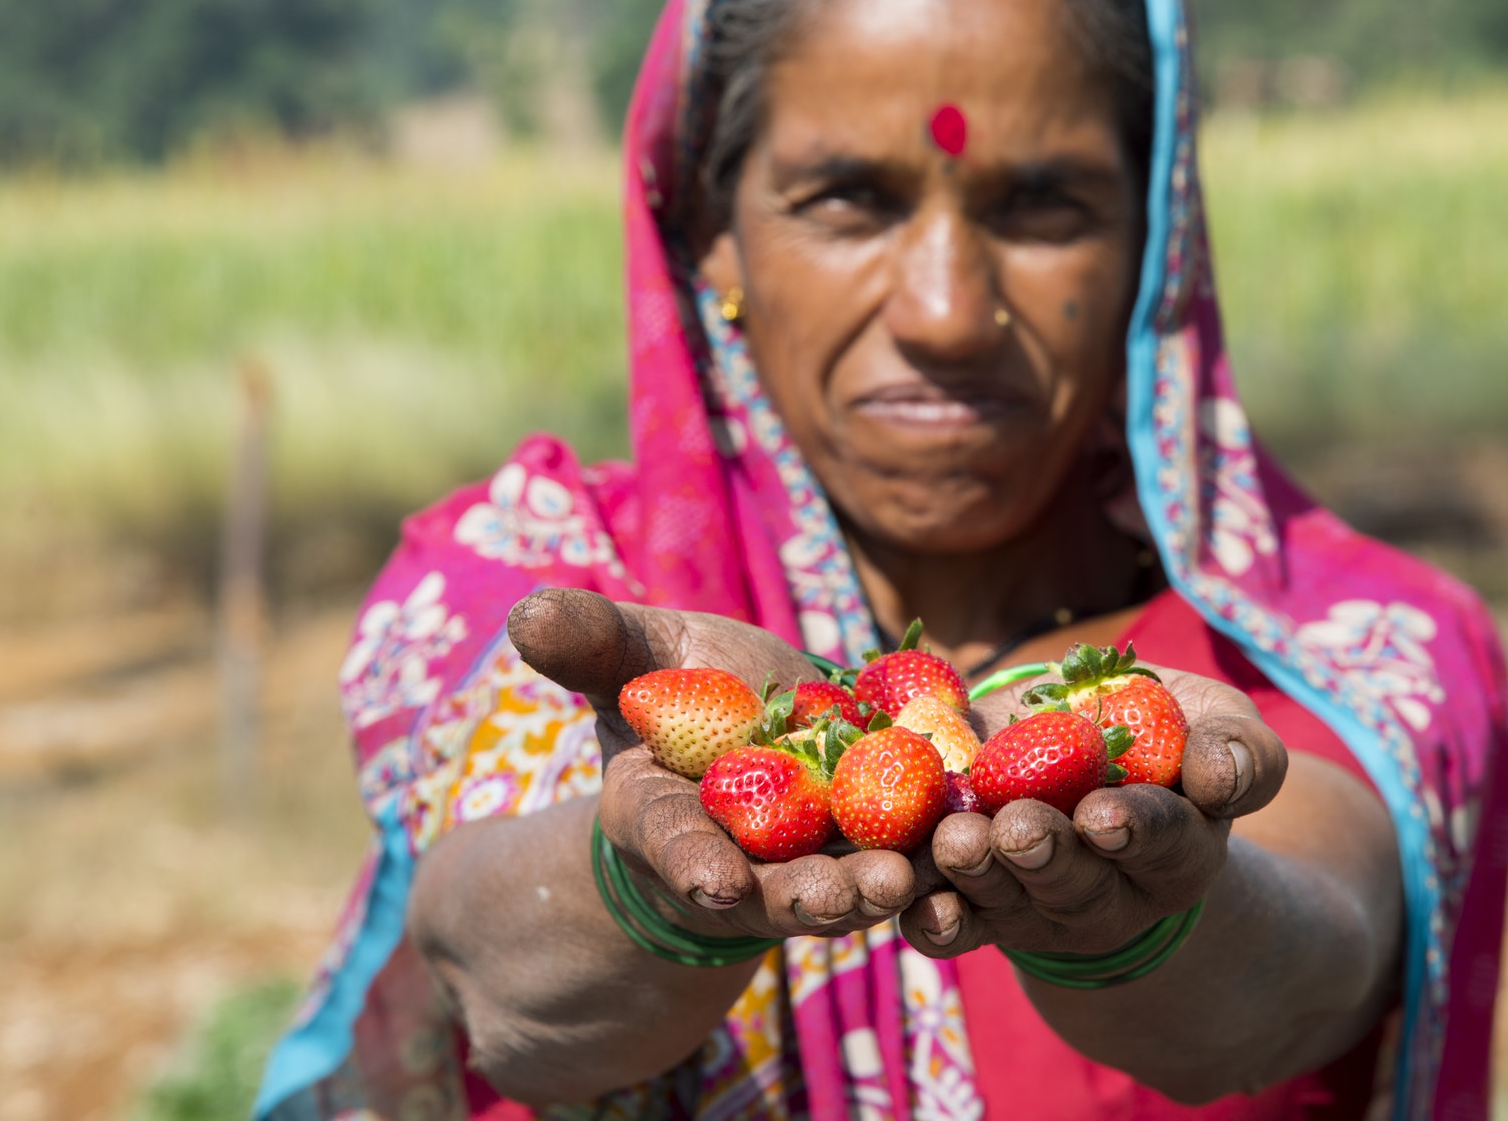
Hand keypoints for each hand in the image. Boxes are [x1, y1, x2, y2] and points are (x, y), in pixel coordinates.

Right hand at [508, 587, 931, 941]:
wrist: (755, 727)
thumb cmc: (677, 694)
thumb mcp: (637, 658)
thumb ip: (594, 644)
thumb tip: (525, 612)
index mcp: (663, 816)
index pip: (672, 843)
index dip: (693, 862)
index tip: (716, 883)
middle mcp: (740, 857)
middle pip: (775, 885)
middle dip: (811, 895)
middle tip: (851, 893)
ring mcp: (814, 860)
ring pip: (851, 883)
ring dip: (886, 887)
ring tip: (922, 876)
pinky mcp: (881, 847)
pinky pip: (917, 860)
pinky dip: (946, 858)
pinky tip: (982, 846)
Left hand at [896, 666, 1286, 959]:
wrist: (1078, 756)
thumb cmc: (1159, 738)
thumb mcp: (1212, 725)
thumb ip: (1240, 750)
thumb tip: (1222, 775)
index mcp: (1177, 851)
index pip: (1166, 844)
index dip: (1138, 830)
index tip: (1104, 813)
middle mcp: (1108, 893)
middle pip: (1077, 885)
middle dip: (1046, 856)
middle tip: (1018, 828)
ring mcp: (1037, 906)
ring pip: (1006, 903)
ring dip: (976, 875)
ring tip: (956, 841)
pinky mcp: (979, 906)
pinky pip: (951, 923)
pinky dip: (927, 912)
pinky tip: (905, 895)